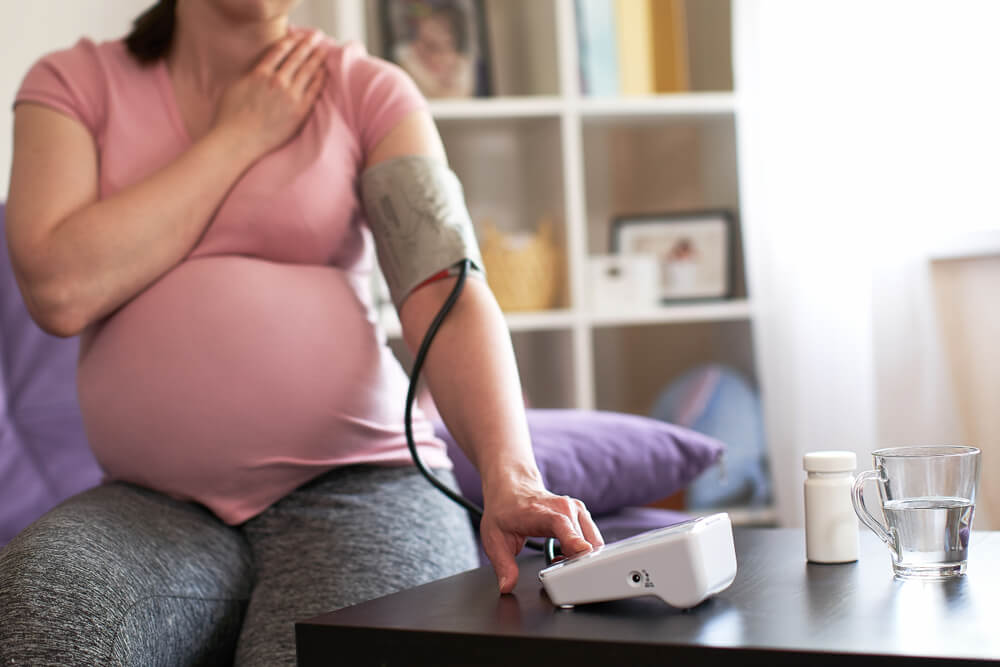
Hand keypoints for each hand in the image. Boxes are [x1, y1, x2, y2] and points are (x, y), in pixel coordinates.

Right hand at [213, 30, 327, 159]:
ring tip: (323, 52)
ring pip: (308, 71)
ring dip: (317, 59)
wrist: (238, 141)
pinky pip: (314, 90)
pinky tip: (324, 73)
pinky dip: (320, 78)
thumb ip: (251, 75)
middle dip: (308, 44)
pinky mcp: (300, 111)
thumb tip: (259, 69)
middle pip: (297, 57)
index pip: (280, 50)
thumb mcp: (236, 87)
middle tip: (316, 36)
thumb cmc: (230, 117)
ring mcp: (290, 96)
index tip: (297, 35)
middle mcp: (277, 81)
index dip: (291, 40)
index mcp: (260, 73)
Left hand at [479, 474, 603, 593]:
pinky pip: (592, 538)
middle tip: (554, 565)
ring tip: (558, 558)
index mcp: (541, 512)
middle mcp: (564, 508)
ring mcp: (576, 509)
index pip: (563, 526)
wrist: (512, 488)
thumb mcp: (495, 540)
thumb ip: (503, 566)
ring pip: (593, 542)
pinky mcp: (582, 513)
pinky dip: (583, 550)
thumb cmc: (505, 510)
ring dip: (581, 557)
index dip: (574, 542)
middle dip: (575, 562)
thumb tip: (507, 587)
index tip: (582, 554)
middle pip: (583, 541)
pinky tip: (565, 550)